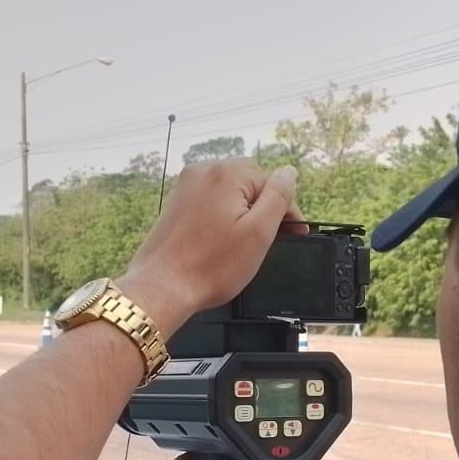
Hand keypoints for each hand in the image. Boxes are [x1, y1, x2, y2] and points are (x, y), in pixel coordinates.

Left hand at [116, 160, 303, 337]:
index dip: (287, 210)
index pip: (272, 183)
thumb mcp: (258, 232)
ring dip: (244, 213)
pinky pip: (211, 201)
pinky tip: (223, 241)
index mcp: (226, 174)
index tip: (296, 234)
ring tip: (245, 244)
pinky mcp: (177, 202)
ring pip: (230, 193)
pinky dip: (223, 217)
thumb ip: (279, 197)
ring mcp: (187, 186)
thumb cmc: (209, 267)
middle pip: (250, 184)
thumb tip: (289, 172)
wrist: (162, 287)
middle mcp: (203, 172)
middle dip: (264, 209)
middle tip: (273, 239)